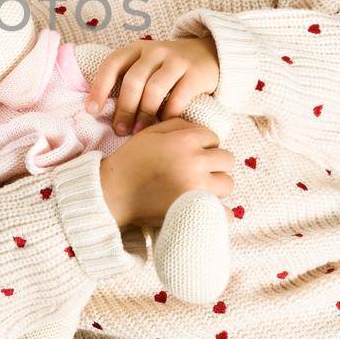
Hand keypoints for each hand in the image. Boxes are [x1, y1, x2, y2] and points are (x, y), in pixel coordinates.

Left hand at [84, 36, 220, 135]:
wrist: (210, 54)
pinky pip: (179, 97)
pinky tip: (164, 124)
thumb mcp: (147, 65)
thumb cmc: (169, 68)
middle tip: (119, 130)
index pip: (112, 64)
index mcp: (136, 49)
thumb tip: (103, 111)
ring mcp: (176, 60)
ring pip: (154, 89)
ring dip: (144, 114)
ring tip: (140, 131)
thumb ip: (129, 80)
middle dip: (124, 108)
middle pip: (133, 81)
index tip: (91, 110)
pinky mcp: (195, 72)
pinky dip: (169, 114)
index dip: (99, 87)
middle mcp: (155, 50)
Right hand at [98, 119, 234, 227]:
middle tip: (196, 170)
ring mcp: (197, 188)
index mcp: (184, 141)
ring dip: (216, 185)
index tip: (192, 153)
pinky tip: (206, 208)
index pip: (213, 137)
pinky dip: (218, 211)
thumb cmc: (130, 162)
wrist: (112, 194)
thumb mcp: (150, 133)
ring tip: (198, 187)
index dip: (204, 144)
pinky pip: (224, 212)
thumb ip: (178, 125)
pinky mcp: (195, 210)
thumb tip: (201, 130)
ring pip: (227, 184)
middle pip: (225, 159)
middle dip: (213, 163)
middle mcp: (195, 162)